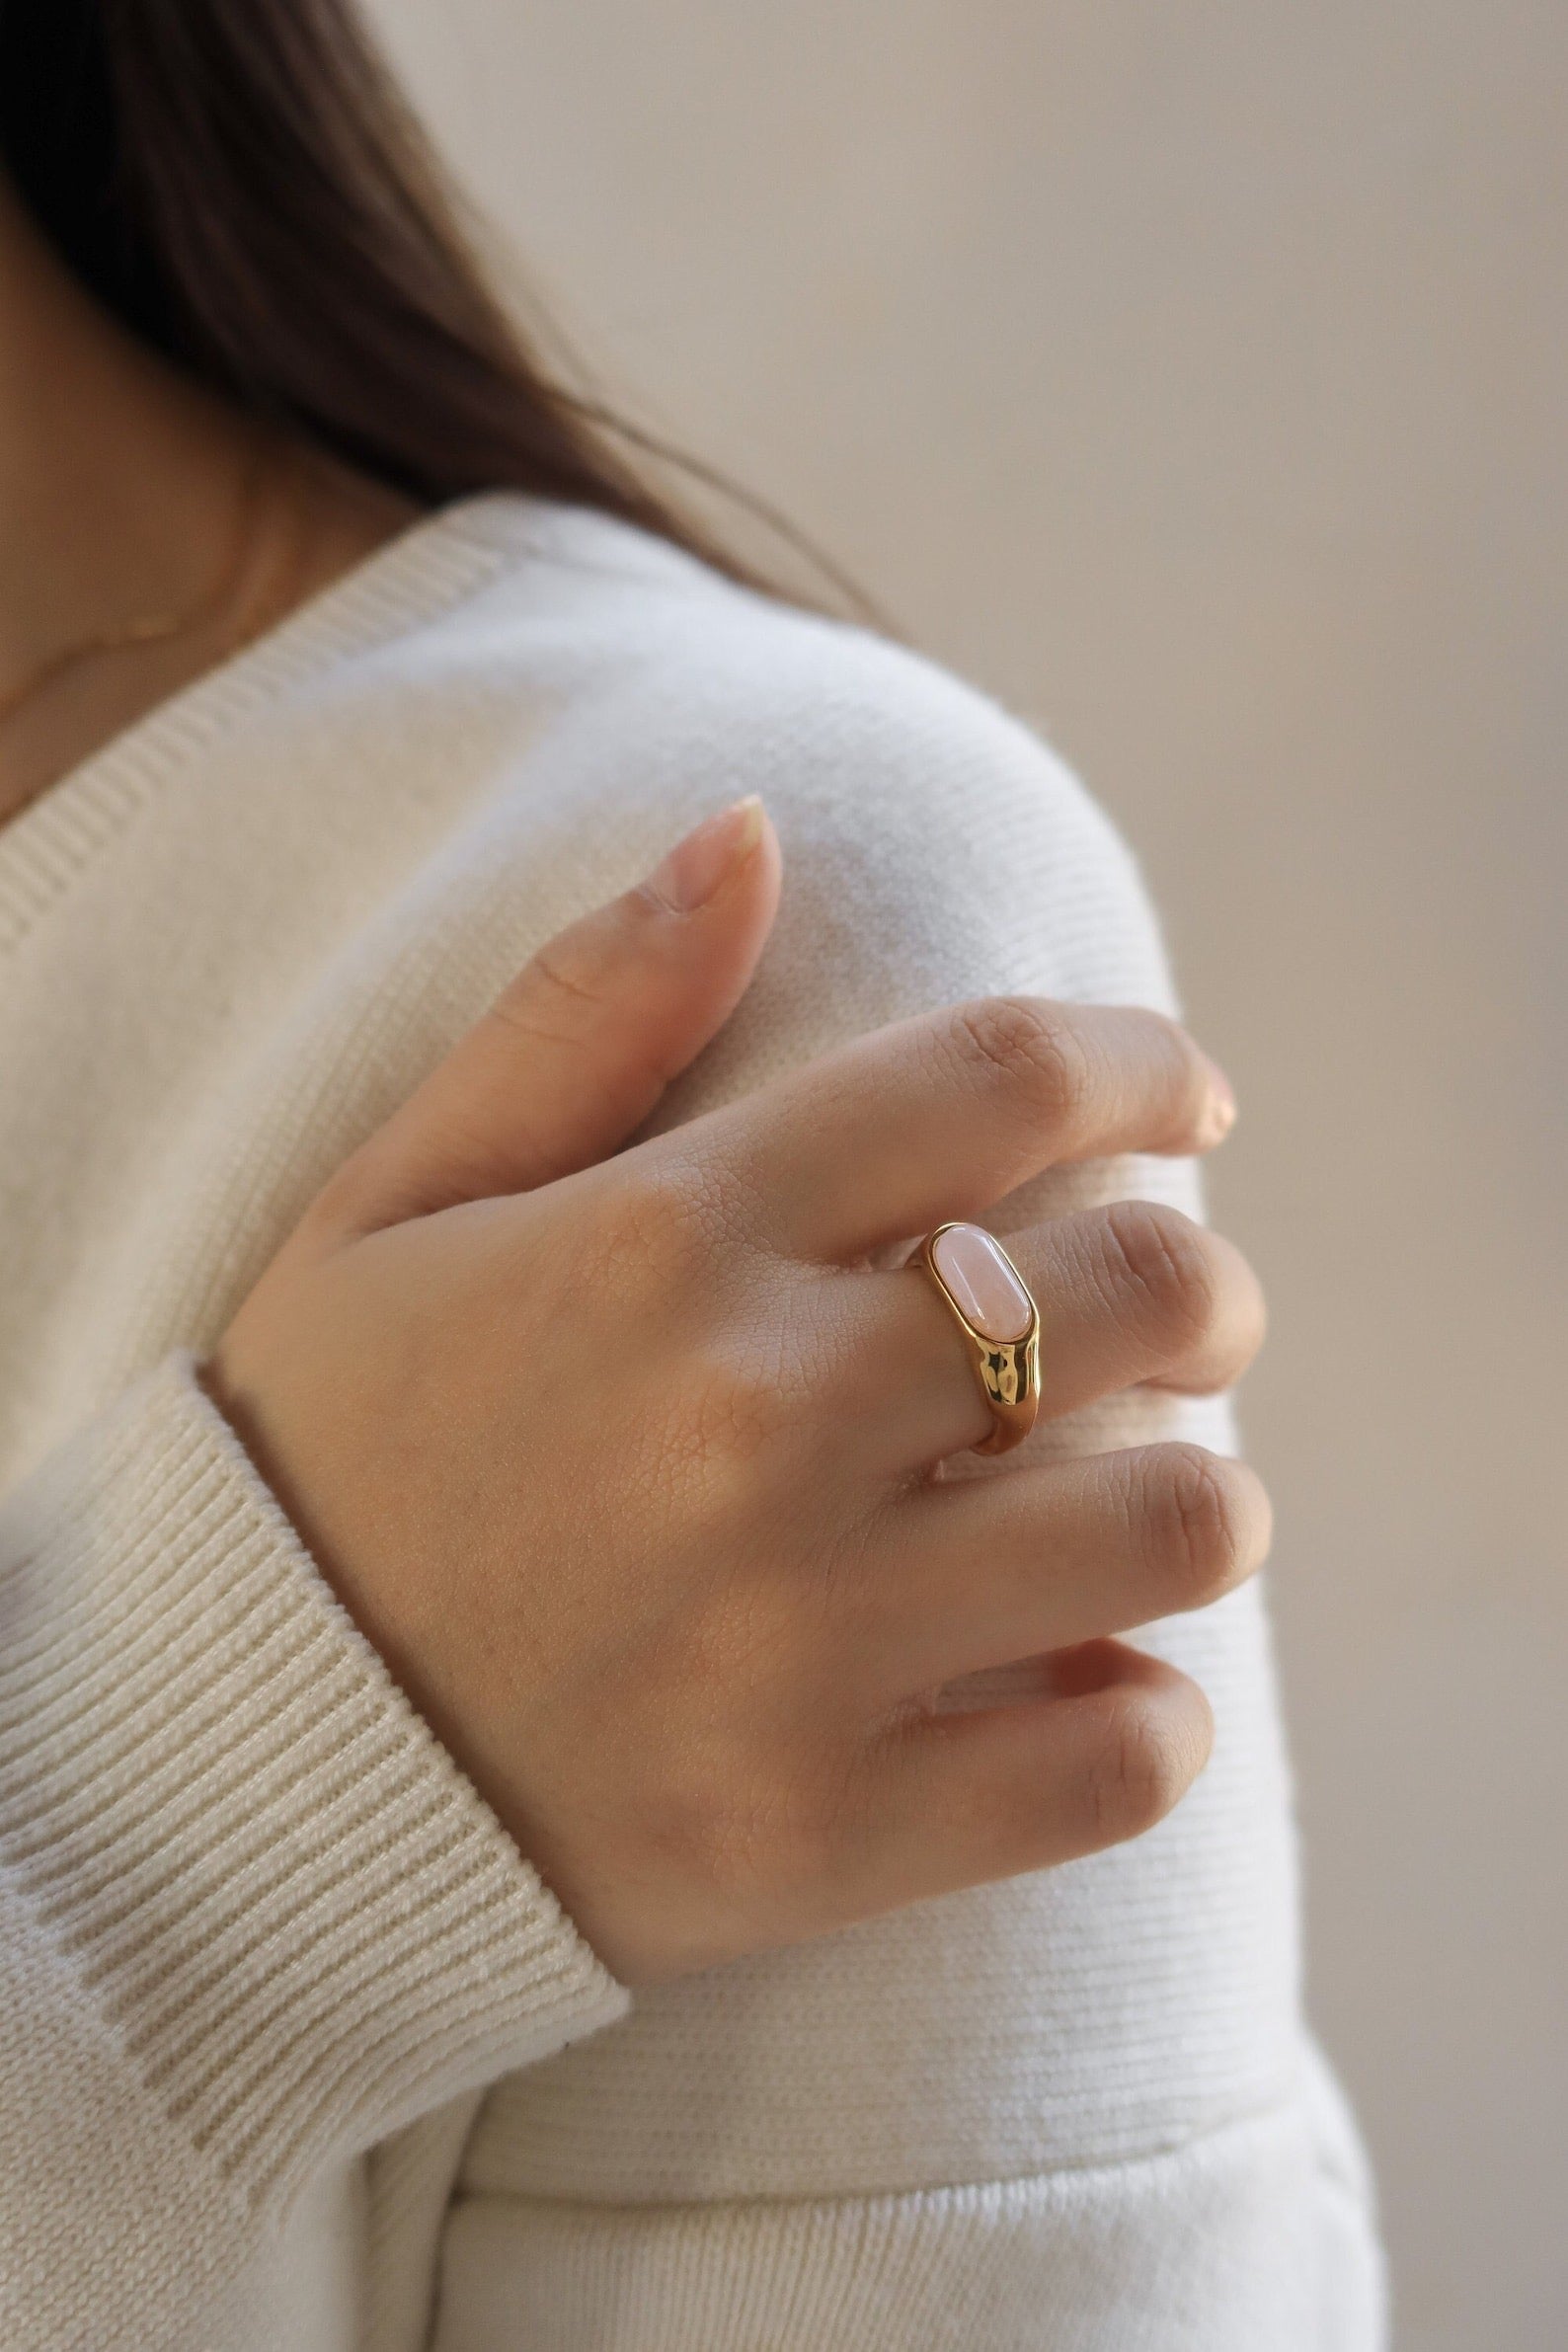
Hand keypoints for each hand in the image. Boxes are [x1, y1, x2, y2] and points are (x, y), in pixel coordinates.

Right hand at [211, 794, 1268, 1984]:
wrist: (225, 1763)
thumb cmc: (324, 1458)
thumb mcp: (399, 1199)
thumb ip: (582, 1012)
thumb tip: (749, 833)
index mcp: (664, 1241)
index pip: (1007, 1080)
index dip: (1145, 1067)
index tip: (1184, 1101)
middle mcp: (756, 1420)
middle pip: (1142, 1291)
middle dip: (1207, 1287)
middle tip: (1185, 1317)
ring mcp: (802, 1638)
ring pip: (1173, 1524)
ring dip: (1202, 1499)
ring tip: (1146, 1503)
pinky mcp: (825, 1830)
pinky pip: (1115, 1764)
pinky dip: (1149, 1720)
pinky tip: (1091, 1683)